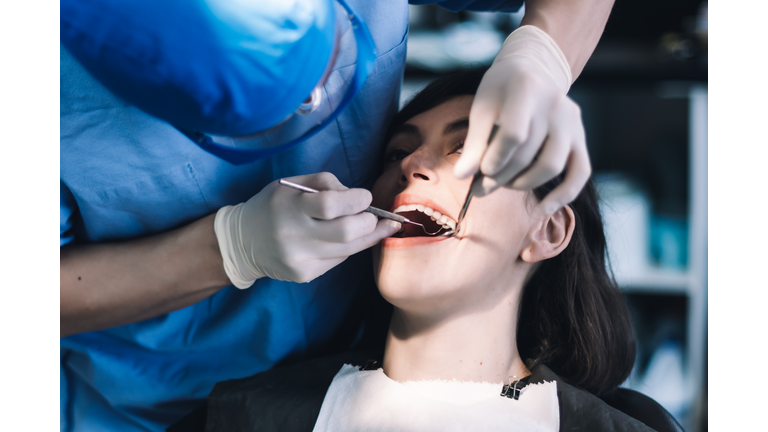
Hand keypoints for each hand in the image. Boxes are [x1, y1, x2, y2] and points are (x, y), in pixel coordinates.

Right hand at [215, 172, 399, 286]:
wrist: (242, 242)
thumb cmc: (273, 205)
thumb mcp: (292, 184)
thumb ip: (326, 183)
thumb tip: (361, 198)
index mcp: (288, 206)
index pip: (331, 205)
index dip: (356, 200)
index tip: (365, 197)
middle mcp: (292, 235)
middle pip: (346, 232)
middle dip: (369, 221)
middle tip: (374, 215)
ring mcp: (298, 259)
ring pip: (348, 249)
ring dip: (369, 236)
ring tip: (382, 226)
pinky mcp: (303, 274)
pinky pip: (338, 260)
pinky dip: (347, 247)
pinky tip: (347, 239)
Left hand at [454, 26, 590, 215]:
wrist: (532, 70)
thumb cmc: (501, 91)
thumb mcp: (483, 108)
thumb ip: (474, 142)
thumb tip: (461, 176)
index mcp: (527, 88)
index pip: (514, 134)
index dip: (495, 158)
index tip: (480, 170)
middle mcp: (555, 104)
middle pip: (529, 154)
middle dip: (501, 176)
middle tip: (482, 187)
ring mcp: (572, 122)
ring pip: (551, 166)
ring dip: (523, 183)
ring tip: (504, 184)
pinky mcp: (581, 137)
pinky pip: (580, 172)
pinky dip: (564, 194)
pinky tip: (544, 209)